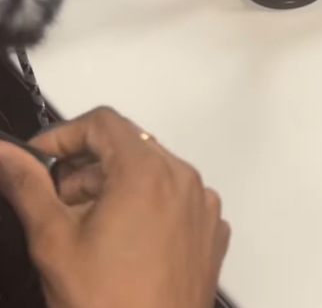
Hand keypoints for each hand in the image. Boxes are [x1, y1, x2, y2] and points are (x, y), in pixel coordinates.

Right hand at [0, 107, 229, 307]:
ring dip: (116, 189)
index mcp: (146, 171)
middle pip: (129, 147)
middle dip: (87, 168)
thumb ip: (28, 187)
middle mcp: (182, 180)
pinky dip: (147, 211)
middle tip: (57, 201)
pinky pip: (176, 202)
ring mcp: (201, 207)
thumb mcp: (54, 242)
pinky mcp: (210, 234)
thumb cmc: (110, 307)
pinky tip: (121, 246)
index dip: (64, 136)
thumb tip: (8, 156)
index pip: (103, 122)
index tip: (41, 158)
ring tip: (87, 230)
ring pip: (153, 174)